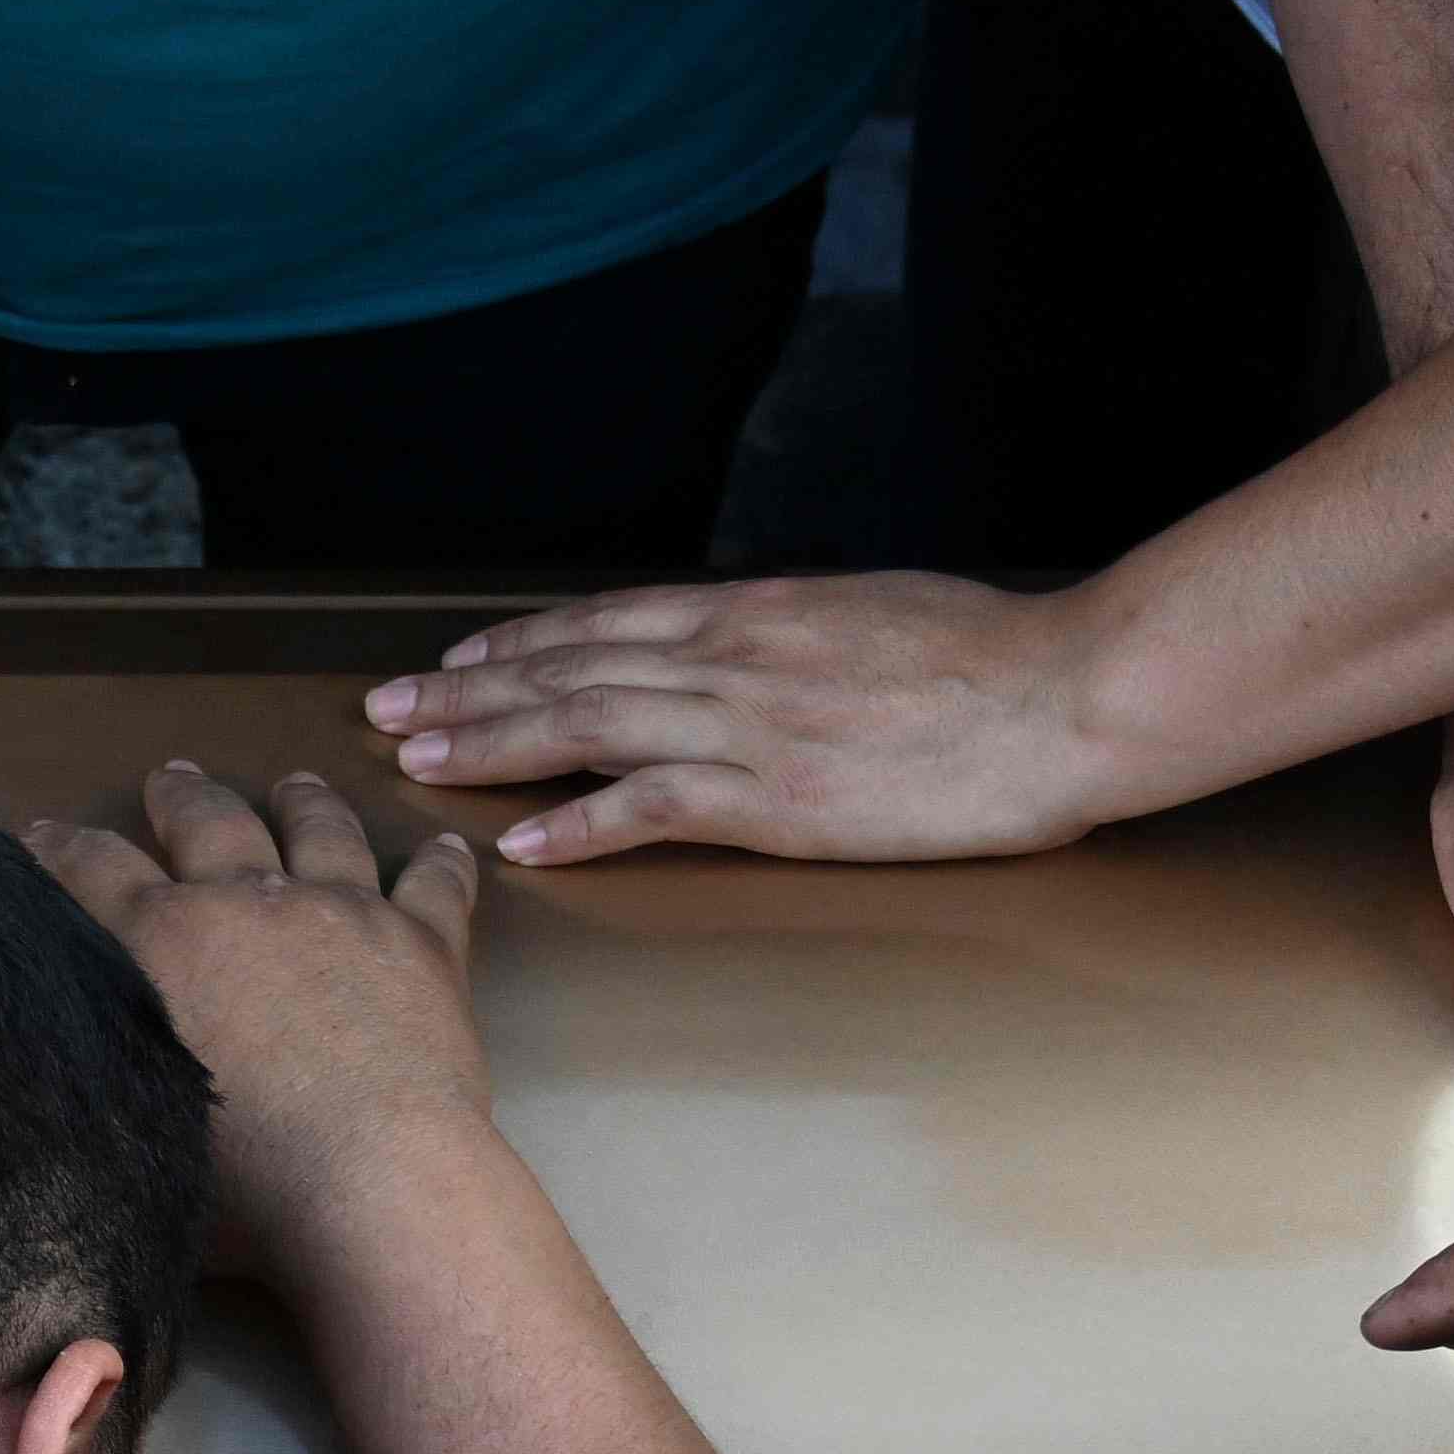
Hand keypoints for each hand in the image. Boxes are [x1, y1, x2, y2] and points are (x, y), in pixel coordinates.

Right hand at [36, 759, 493, 1286]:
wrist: (373, 1181)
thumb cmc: (242, 1184)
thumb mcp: (138, 1125)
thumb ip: (110, 1075)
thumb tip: (88, 1072)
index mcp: (161, 945)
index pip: (94, 871)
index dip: (63, 847)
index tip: (44, 830)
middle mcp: (248, 904)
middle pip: (208, 824)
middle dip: (182, 797)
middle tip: (172, 777)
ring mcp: (343, 912)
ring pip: (321, 832)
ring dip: (303, 802)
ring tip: (295, 784)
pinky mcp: (423, 943)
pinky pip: (435, 885)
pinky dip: (441, 864)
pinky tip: (447, 847)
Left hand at [363, 572, 1113, 866]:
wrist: (1065, 694)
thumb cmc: (995, 662)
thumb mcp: (877, 618)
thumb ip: (800, 640)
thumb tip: (764, 652)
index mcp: (758, 614)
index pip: (610, 622)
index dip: (523, 642)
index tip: (460, 659)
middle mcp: (733, 658)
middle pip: (570, 667)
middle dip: (468, 691)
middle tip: (387, 709)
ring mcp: (748, 726)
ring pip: (586, 724)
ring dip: (491, 744)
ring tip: (418, 760)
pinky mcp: (775, 797)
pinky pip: (649, 806)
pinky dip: (577, 821)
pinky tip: (519, 839)